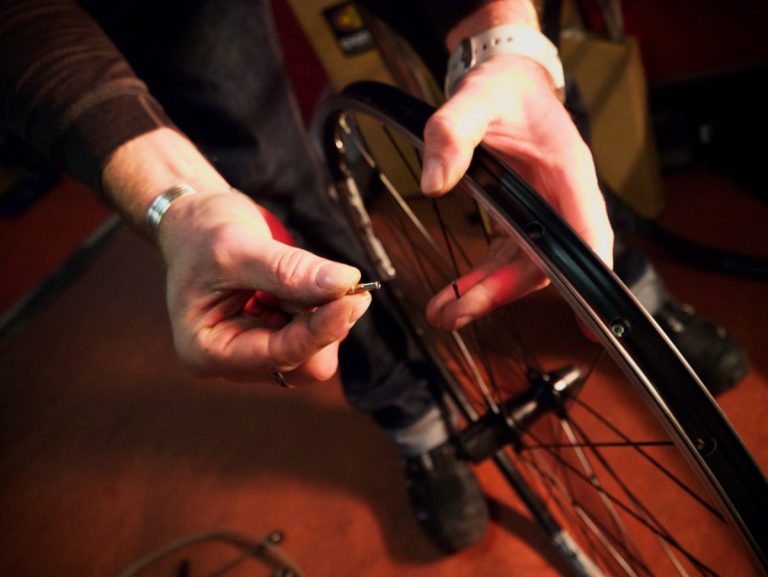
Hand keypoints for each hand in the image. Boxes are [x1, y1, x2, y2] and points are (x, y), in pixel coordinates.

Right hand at [156, 191, 371, 384]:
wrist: (194, 223)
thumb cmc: (202, 234)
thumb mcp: (237, 247)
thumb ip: (289, 270)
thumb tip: (345, 283)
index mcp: (207, 352)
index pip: (280, 354)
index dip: (323, 328)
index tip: (356, 298)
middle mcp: (233, 363)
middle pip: (304, 362)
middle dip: (324, 321)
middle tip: (340, 279)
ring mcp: (256, 354)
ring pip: (315, 352)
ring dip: (323, 313)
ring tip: (300, 273)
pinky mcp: (277, 339)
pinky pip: (314, 334)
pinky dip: (320, 307)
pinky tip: (302, 282)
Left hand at [420, 55, 613, 329]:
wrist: (506, 82)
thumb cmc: (503, 88)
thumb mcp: (475, 98)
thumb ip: (452, 134)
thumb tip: (433, 182)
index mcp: (568, 171)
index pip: (585, 233)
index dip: (588, 278)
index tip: (587, 319)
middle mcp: (562, 200)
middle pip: (546, 261)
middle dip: (501, 292)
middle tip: (453, 313)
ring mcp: (543, 212)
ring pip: (524, 267)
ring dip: (486, 293)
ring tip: (444, 313)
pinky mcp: (521, 219)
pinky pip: (507, 257)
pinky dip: (483, 279)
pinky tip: (456, 294)